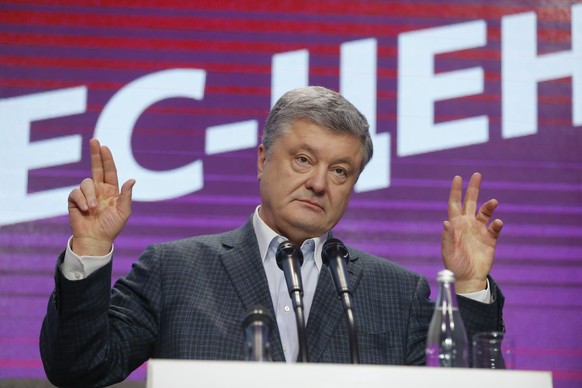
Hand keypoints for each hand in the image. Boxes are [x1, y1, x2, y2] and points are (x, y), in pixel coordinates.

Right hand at [67, 139, 135, 255]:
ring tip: (92, 208)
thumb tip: (132, 179)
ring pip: (86, 182)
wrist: (96, 240)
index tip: (104, 147)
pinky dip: (80, 200)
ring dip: (89, 195)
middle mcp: (98, 189)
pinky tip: (84, 209)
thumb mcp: (123, 212)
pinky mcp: (74, 200)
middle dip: (95, 154)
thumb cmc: (112, 227)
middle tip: (94, 141)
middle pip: (96, 167)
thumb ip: (126, 196)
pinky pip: (75, 192)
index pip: (110, 171)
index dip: (107, 159)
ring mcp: (86, 194)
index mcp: (111, 190)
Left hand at [441, 173, 502, 292]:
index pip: (455, 204)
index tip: (458, 177)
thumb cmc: (454, 264)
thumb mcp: (448, 252)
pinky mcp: (490, 239)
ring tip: (493, 202)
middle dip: (473, 189)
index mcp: (456, 224)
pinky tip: (497, 223)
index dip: (456, 191)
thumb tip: (446, 222)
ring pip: (485, 212)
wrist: (468, 278)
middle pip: (470, 202)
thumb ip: (447, 237)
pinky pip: (495, 228)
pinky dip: (497, 224)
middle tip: (477, 175)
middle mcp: (468, 224)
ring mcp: (479, 230)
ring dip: (489, 206)